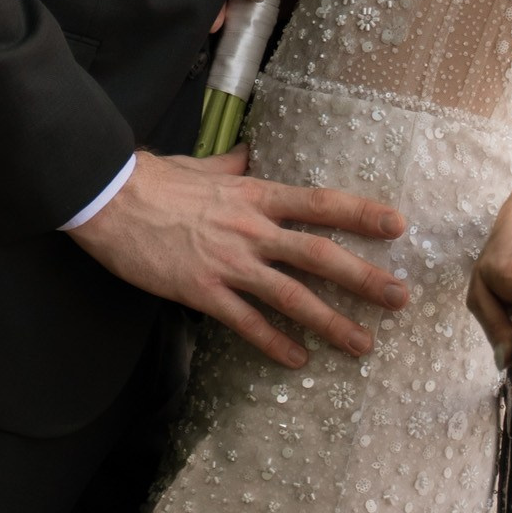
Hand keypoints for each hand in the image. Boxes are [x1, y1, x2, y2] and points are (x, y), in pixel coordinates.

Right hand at [67, 147, 407, 368]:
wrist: (110, 198)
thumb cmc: (154, 179)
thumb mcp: (202, 165)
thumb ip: (231, 164)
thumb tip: (248, 152)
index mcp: (254, 194)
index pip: (319, 203)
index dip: (361, 214)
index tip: (398, 225)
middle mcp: (251, 229)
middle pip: (319, 255)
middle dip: (364, 278)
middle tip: (401, 297)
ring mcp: (229, 262)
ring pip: (292, 295)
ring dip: (332, 322)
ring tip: (364, 344)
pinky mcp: (202, 291)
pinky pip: (246, 322)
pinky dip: (275, 343)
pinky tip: (298, 360)